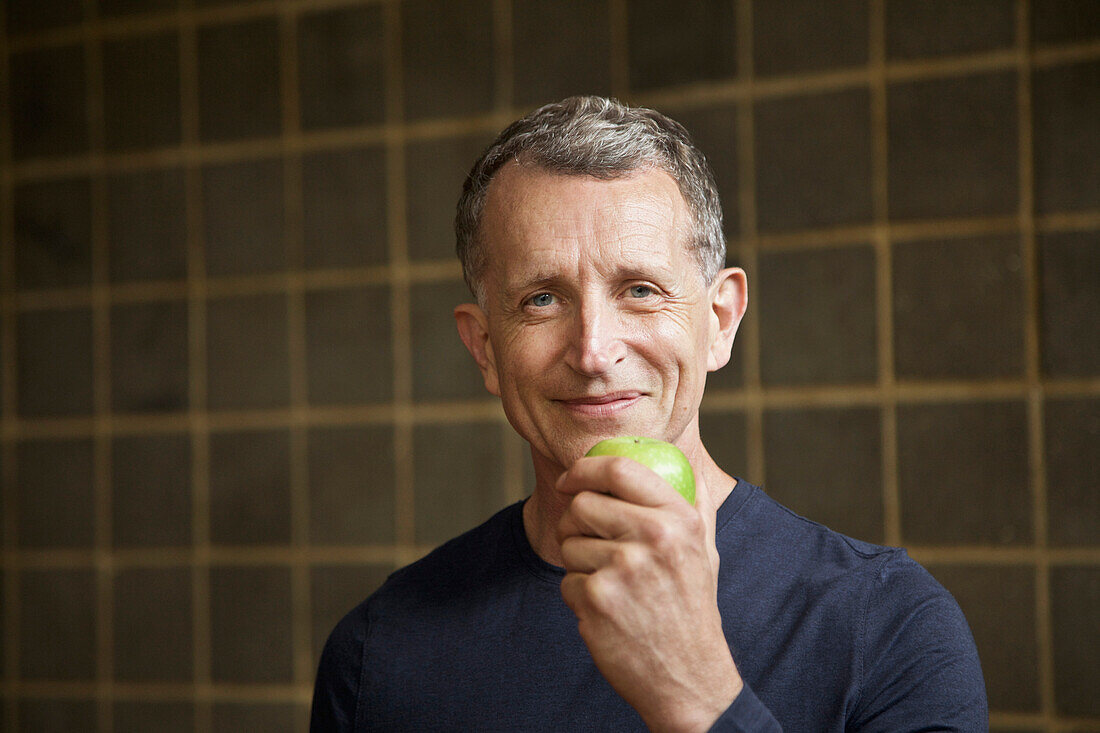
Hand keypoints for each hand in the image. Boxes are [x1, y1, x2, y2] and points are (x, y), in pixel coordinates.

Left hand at [556, 455, 742, 731]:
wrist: (689, 676)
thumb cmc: (692, 606)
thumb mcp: (706, 550)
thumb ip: (696, 504)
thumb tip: (690, 465)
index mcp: (678, 518)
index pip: (618, 469)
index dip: (583, 468)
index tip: (570, 480)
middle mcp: (653, 538)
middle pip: (582, 504)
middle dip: (574, 523)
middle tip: (586, 541)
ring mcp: (623, 569)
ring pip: (568, 544)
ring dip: (578, 564)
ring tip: (610, 585)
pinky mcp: (598, 600)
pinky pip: (567, 581)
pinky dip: (579, 595)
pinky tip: (607, 611)